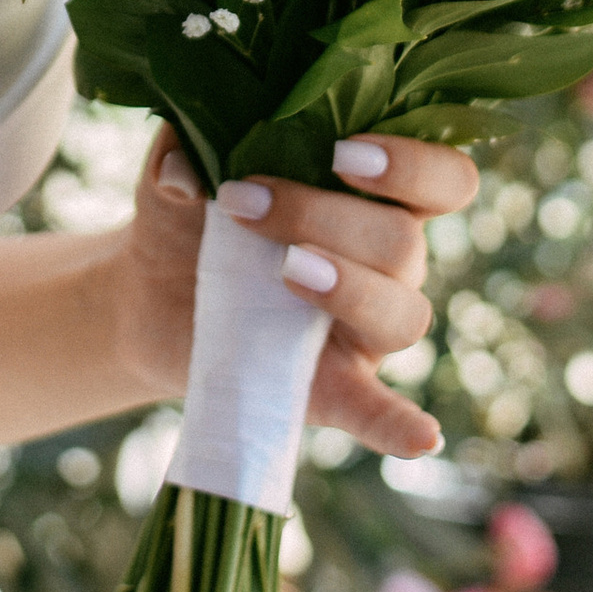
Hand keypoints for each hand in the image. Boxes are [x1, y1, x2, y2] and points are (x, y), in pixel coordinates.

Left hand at [110, 124, 477, 462]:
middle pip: (402, 241)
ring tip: (285, 273)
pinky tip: (420, 440)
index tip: (342, 151)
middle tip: (243, 202)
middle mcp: (387, 263)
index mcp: (374, 197)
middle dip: (322, 216)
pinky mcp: (330, 389)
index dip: (413, 163)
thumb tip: (182, 176)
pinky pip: (379, 412)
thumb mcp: (183, 169)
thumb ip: (184, 153)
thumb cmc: (192, 213)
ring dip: (350, 289)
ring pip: (403, 314)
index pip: (443, 178)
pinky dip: (400, 425)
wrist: (149, 291)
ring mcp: (365, 330)